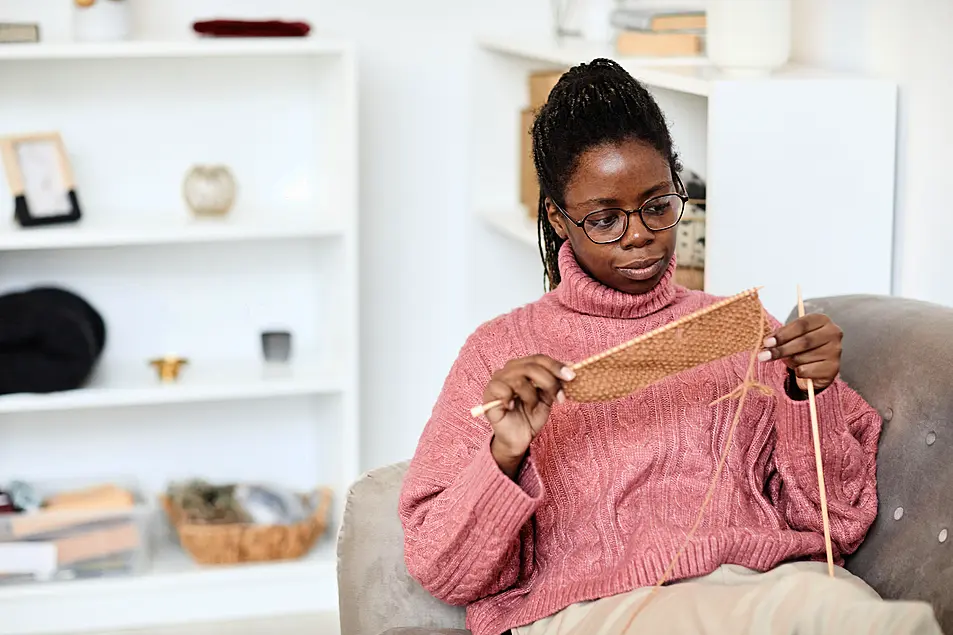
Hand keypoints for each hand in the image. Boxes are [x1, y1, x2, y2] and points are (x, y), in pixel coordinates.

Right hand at [483, 355, 574, 477]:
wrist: (518, 440)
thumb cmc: (530, 417)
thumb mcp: (547, 398)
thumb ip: (554, 382)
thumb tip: (570, 367)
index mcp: (523, 367)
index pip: (539, 359)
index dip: (556, 366)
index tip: (572, 376)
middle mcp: (509, 370)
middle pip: (531, 366)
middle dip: (550, 382)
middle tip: (559, 398)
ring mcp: (498, 381)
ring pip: (519, 379)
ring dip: (532, 396)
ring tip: (532, 407)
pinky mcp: (489, 394)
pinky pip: (502, 389)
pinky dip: (511, 399)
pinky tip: (513, 406)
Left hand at [759, 314, 842, 391]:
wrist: (816, 368)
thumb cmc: (801, 348)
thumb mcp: (791, 337)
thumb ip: (781, 337)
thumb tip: (767, 344)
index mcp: (822, 320)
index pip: (801, 325)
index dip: (782, 334)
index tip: (767, 342)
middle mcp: (833, 333)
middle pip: (803, 341)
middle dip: (781, 350)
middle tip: (763, 356)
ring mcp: (835, 351)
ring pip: (802, 357)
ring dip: (790, 361)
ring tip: (790, 361)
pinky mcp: (833, 368)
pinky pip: (806, 370)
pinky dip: (797, 372)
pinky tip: (800, 370)